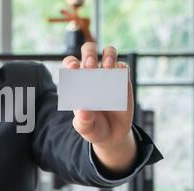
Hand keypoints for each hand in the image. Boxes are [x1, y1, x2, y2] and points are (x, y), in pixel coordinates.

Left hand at [62, 42, 136, 172]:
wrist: (113, 135)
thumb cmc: (94, 128)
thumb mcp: (85, 128)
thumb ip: (83, 121)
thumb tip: (84, 111)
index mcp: (76, 83)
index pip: (70, 65)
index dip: (70, 62)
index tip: (75, 67)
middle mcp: (91, 75)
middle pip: (89, 51)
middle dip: (90, 53)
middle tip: (92, 65)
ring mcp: (108, 76)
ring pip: (109, 52)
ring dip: (108, 54)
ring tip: (107, 67)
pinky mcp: (123, 80)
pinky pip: (123, 67)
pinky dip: (121, 68)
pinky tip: (119, 76)